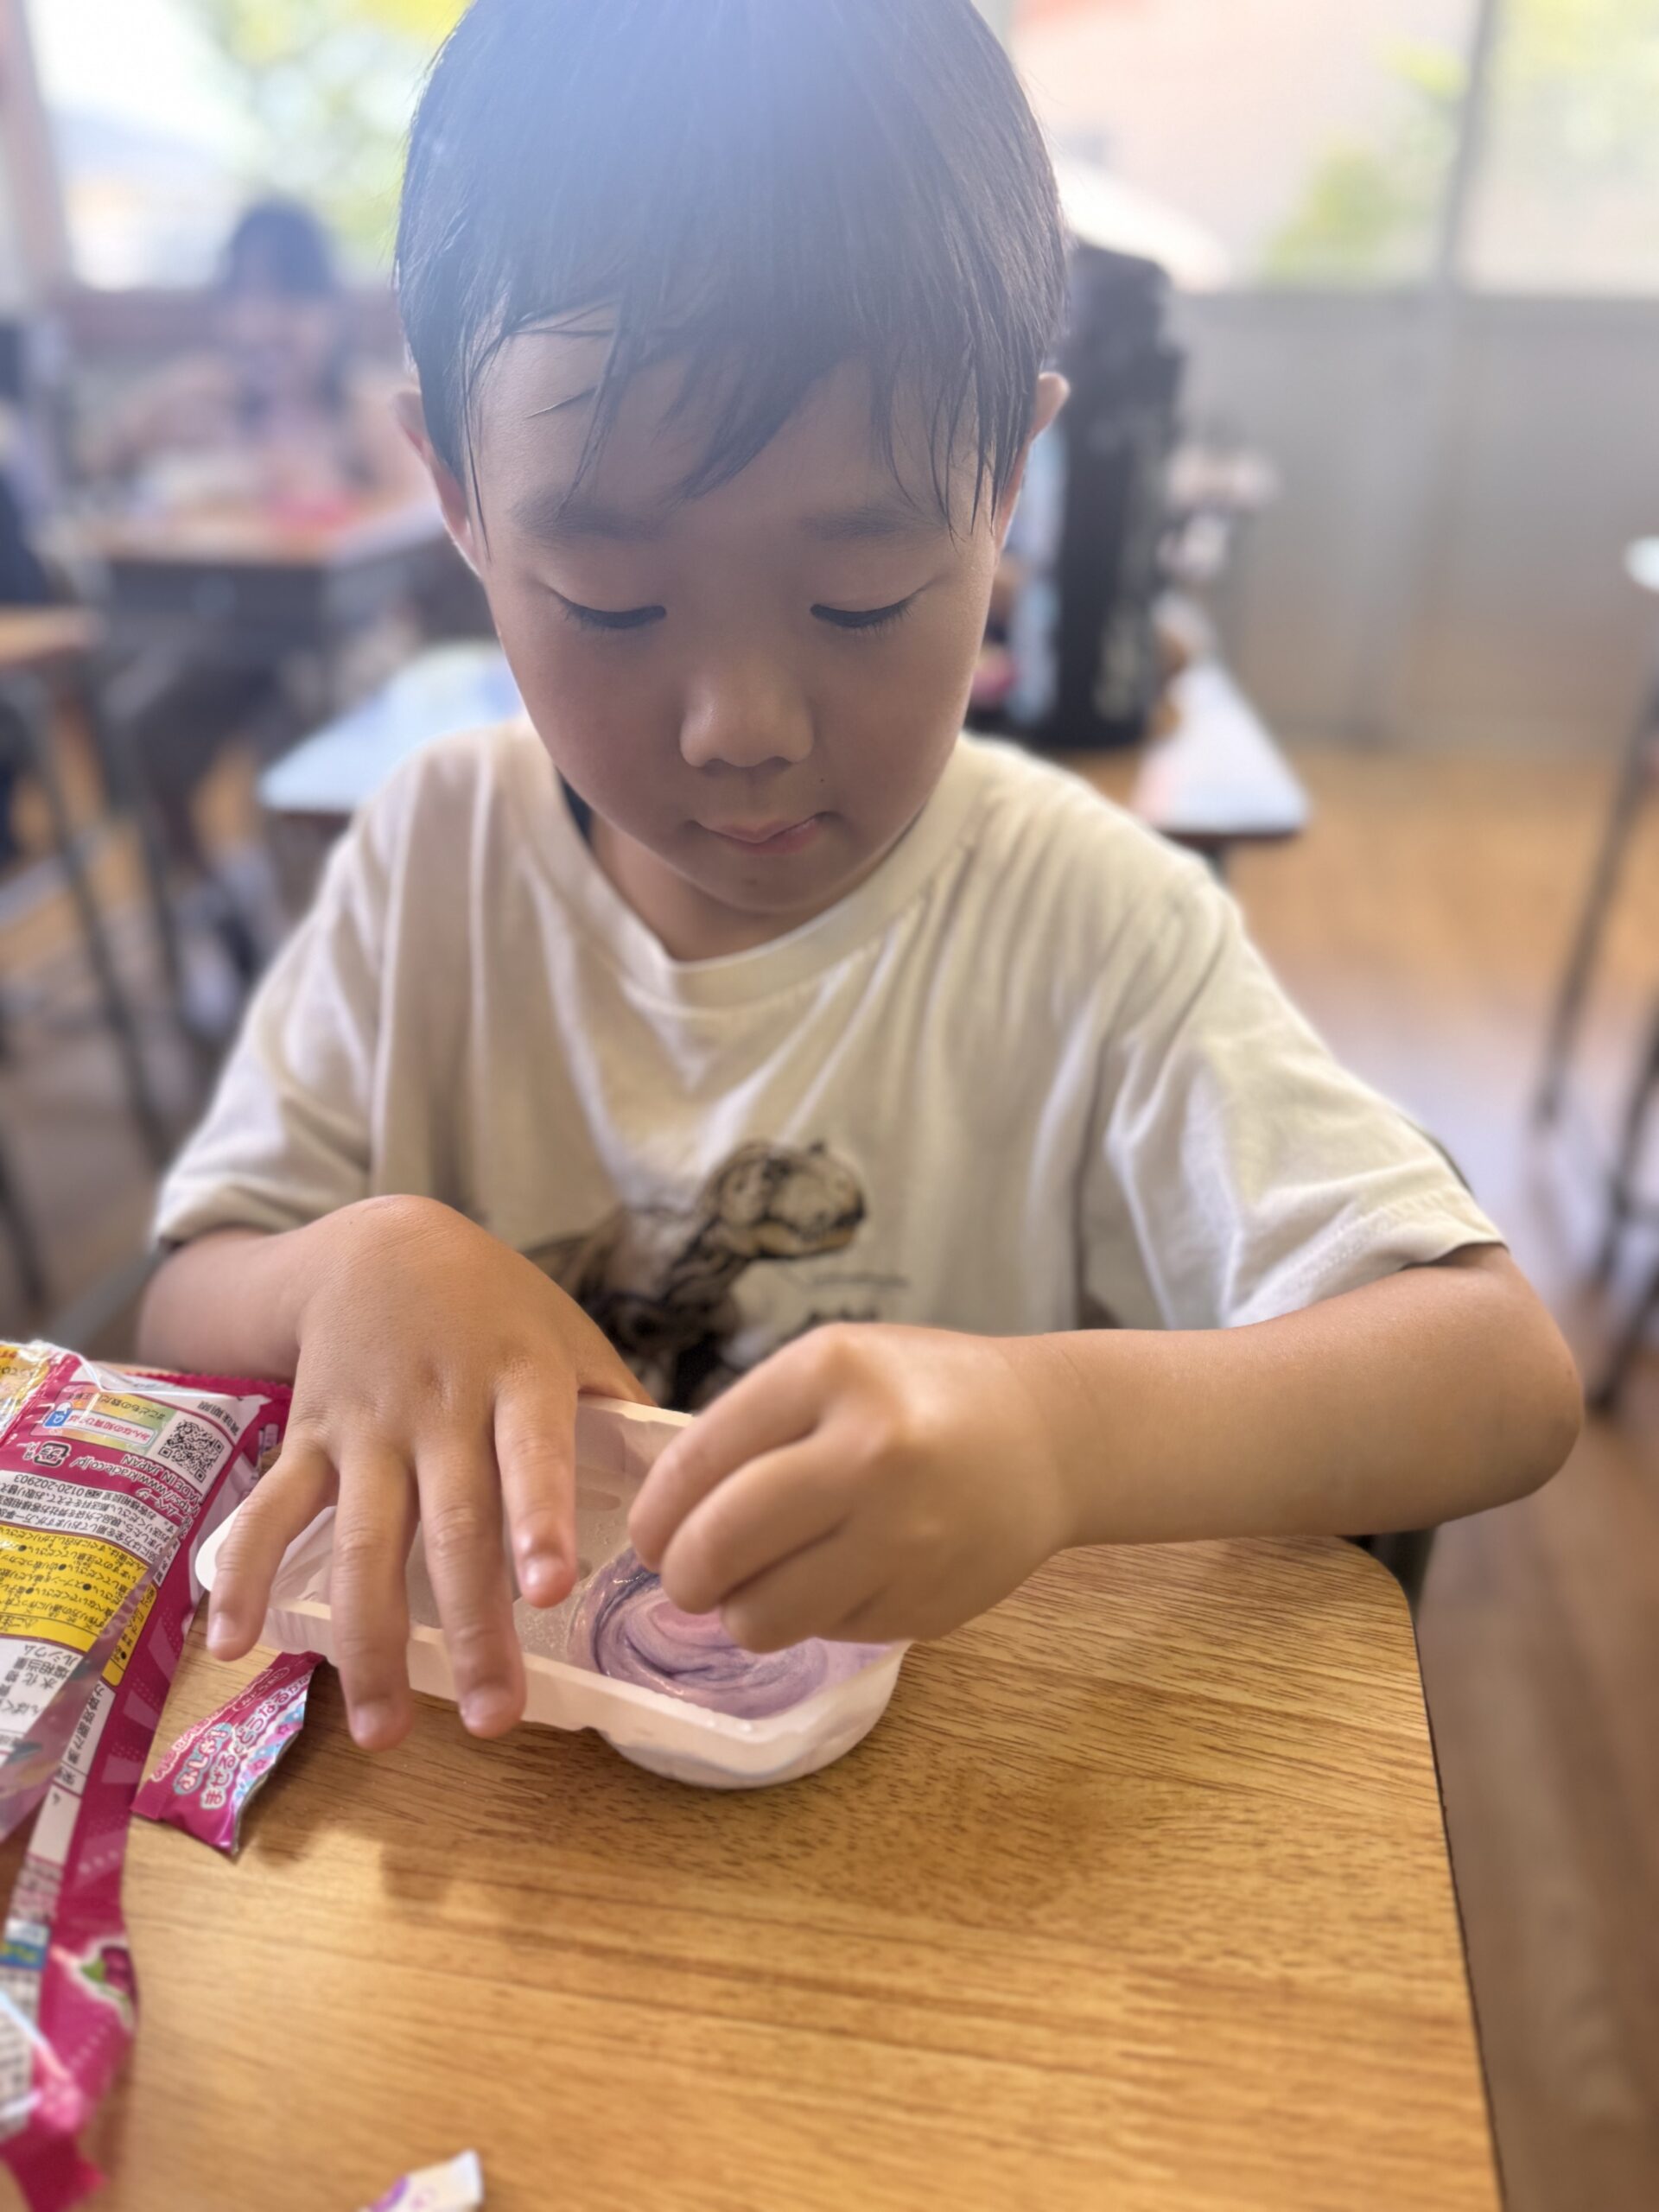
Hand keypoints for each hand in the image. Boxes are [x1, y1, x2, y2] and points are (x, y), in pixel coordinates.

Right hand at [205, 1195, 647, 1749]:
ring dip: (369, 1641)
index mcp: (518, 1376)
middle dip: (471, 1626)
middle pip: (452, 1526)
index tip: (550, 1591)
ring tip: (384, 1730)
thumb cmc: (497, 1307)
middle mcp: (439, 1406)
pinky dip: (245, 1575)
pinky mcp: (308, 1439)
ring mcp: (367, 1426)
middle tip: (496, 1718)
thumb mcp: (569, 1335)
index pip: (531, 1451)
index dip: (539, 1519)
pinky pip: (271, 1511)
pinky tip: (235, 1644)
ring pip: (364, 1541)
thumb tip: (692, 1495)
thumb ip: (621, 1409)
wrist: (378, 1243)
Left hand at [628, 1324, 1073, 1649]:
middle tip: (685, 1579)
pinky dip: (813, 1618)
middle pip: (720, 1547)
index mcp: (832, 1373)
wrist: (1049, 1436)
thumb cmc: (921, 1394)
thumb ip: (752, 1428)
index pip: (698, 1463)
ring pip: (764, 1615)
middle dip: (684, 1576)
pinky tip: (838, 1579)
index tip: (649, 1537)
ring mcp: (905, 1536)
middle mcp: (870, 1453)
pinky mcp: (928, 1602)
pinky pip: (826, 1633)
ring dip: (740, 1613)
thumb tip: (664, 1523)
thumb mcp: (834, 1368)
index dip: (656, 1516)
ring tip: (756, 1589)